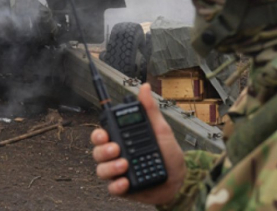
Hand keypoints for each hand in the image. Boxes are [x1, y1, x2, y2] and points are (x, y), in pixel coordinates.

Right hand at [91, 83, 186, 204]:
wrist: (179, 180)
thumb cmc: (169, 153)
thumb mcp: (161, 130)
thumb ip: (150, 110)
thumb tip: (145, 87)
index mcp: (122, 139)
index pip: (102, 133)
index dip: (98, 134)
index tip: (104, 133)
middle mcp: (117, 155)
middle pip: (97, 151)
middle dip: (102, 149)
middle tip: (115, 148)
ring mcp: (118, 172)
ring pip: (101, 169)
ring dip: (110, 167)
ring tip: (125, 165)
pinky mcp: (122, 188)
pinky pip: (112, 188)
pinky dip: (117, 185)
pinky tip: (125, 182)